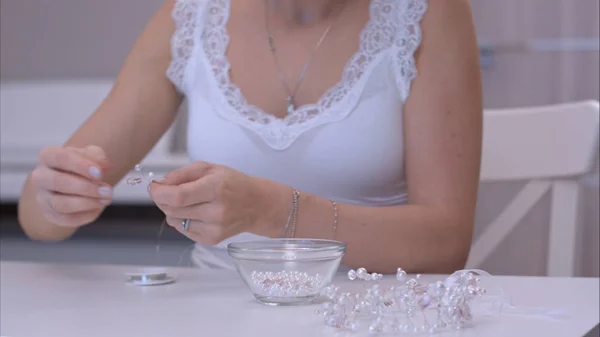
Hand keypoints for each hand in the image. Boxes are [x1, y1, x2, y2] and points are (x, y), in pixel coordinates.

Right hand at [30, 145, 112, 226]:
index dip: (80, 165)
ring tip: (106, 199)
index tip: (100, 173)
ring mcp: (43, 197)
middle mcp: (40, 176)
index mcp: (48, 156)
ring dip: (87, 203)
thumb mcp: (91, 155)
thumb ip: (97, 156)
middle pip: (58, 182)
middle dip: (86, 188)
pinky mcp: (50, 214)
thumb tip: (103, 166)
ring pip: (60, 204)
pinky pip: (66, 219)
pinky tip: (97, 209)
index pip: (60, 158)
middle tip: (108, 190)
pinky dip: (85, 216)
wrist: (75, 181)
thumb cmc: (82, 165)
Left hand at [149, 162, 286, 244]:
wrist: (258, 205)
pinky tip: (196, 213)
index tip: (154, 187)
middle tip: (167, 192)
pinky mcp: (212, 240)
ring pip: (175, 221)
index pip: (177, 197)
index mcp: (216, 188)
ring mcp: (215, 228)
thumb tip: (161, 184)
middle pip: (172, 210)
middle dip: (163, 200)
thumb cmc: (234, 183)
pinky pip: (184, 230)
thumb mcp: (211, 169)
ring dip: (172, 211)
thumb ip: (183, 173)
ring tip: (187, 202)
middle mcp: (216, 211)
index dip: (159, 193)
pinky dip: (183, 221)